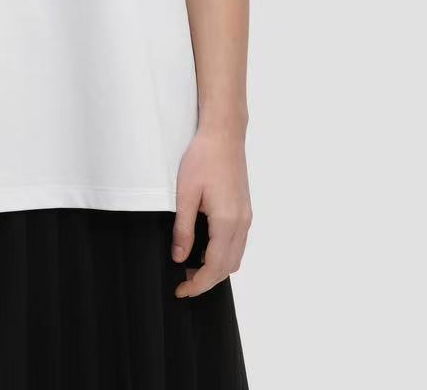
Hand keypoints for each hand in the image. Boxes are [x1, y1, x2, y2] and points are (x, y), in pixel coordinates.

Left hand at [171, 124, 252, 297]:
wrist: (224, 134)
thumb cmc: (203, 158)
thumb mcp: (185, 193)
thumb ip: (183, 228)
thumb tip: (179, 257)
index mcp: (227, 221)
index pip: (215, 267)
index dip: (198, 284)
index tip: (181, 291)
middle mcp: (242, 223)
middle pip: (229, 267)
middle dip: (207, 280)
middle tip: (183, 282)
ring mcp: (246, 216)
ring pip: (235, 256)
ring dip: (216, 268)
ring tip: (191, 267)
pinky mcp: (245, 210)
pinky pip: (238, 243)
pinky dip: (223, 254)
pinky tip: (206, 248)